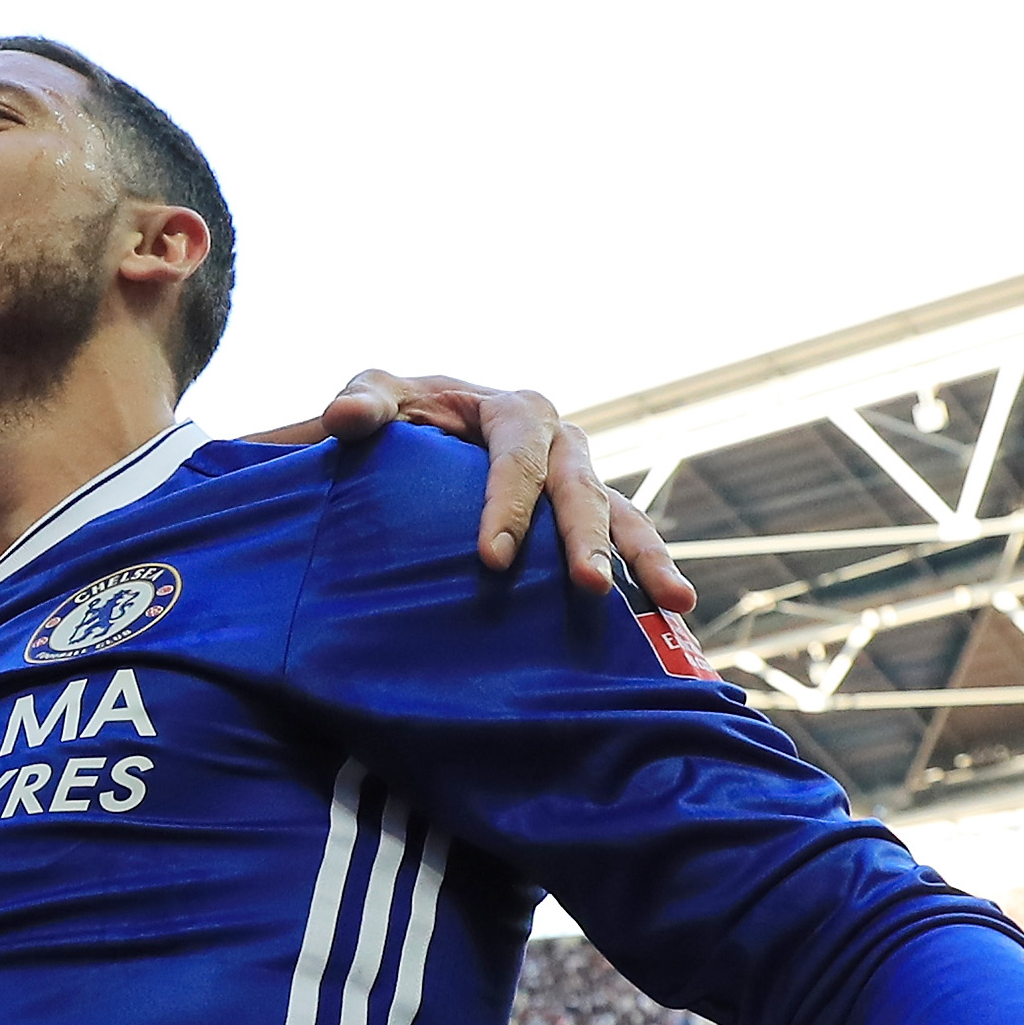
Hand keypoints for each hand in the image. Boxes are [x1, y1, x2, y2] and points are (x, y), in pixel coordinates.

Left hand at [243, 373, 692, 611]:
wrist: (426, 439)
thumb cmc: (399, 419)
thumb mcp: (378, 402)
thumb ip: (361, 404)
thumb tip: (345, 419)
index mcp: (513, 411)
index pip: (517, 456)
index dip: (509, 504)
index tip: (492, 560)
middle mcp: (561, 442)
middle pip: (579, 489)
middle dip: (587, 539)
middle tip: (587, 588)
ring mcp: (581, 482)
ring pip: (623, 516)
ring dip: (645, 558)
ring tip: (674, 603)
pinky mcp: (589, 520)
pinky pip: (628, 546)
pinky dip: (650, 580)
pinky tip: (677, 622)